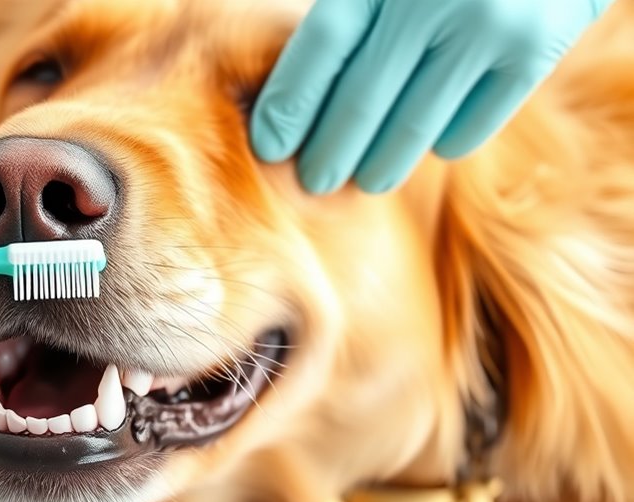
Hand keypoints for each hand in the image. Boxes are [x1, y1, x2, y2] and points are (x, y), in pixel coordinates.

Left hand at [250, 0, 613, 193]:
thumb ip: (355, 12)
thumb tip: (293, 101)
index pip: (322, 45)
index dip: (290, 102)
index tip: (269, 146)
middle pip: (361, 100)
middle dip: (327, 154)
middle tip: (313, 181)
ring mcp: (488, 23)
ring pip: (411, 129)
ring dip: (378, 167)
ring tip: (365, 180)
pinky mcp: (535, 51)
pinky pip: (466, 130)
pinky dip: (440, 144)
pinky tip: (430, 141)